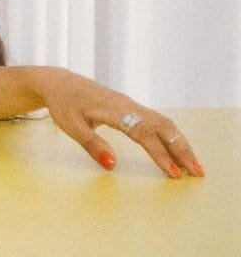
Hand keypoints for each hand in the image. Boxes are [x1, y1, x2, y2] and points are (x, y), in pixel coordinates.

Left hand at [40, 69, 203, 177]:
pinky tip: (177, 150)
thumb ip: (91, 145)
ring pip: (164, 123)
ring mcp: (131, 105)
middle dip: (182, 150)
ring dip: (180, 143)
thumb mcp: (70, 126)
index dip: (160, 154)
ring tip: (193, 165)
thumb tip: (113, 166)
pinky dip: (171, 136)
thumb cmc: (63, 105)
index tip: (174, 173)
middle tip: (197, 172)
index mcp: (114, 110)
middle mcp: (128, 105)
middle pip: (163, 127)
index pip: (144, 134)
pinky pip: (157, 121)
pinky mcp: (130, 107)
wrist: (59, 83)